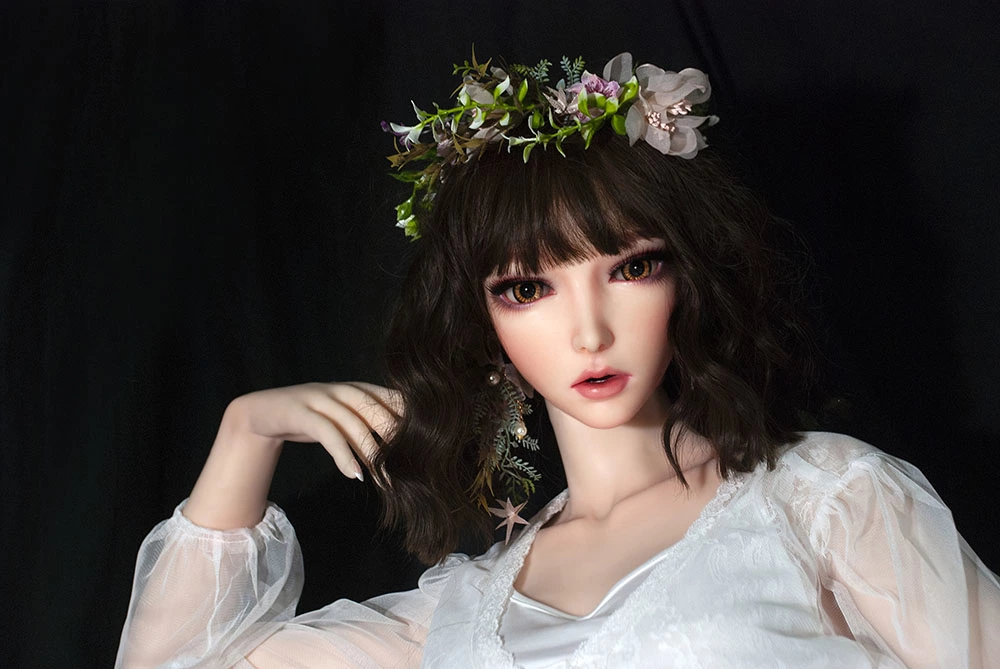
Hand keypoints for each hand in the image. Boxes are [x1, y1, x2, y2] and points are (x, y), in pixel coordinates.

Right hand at [221, 382, 402, 480]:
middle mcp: (345, 390)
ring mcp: (322, 399)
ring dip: (373, 456)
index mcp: (360, 390)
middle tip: (415, 469)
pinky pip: (328, 434)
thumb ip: (370, 429)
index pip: (396, 400)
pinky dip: (343, 455)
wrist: (262, 413)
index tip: (433, 446)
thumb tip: (405, 451)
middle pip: (381, 413)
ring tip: (386, 480)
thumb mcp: (345, 422)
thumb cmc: (312, 420)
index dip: (414, 421)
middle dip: (399, 442)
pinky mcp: (302, 412)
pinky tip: (354, 474)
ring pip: (356, 426)